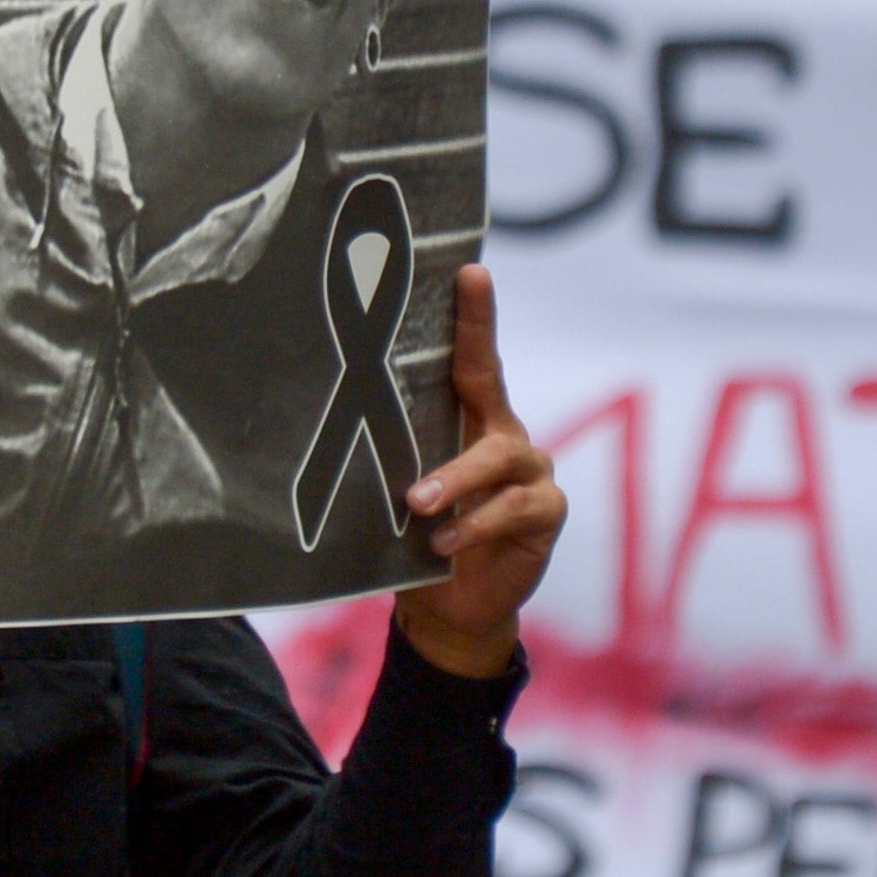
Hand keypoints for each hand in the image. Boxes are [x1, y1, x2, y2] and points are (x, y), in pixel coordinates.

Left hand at [396, 264, 562, 678]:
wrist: (451, 607)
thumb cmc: (419, 537)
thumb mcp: (400, 490)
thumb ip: (392, 455)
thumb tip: (330, 415)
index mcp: (471, 420)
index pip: (473, 359)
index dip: (473, 315)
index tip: (468, 270)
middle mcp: (506, 435)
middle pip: (491, 385)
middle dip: (475, 343)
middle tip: (454, 317)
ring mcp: (532, 472)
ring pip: (499, 456)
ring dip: (455, 478)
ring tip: (417, 505)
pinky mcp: (546, 513)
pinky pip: (515, 509)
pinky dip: (476, 524)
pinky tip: (444, 542)